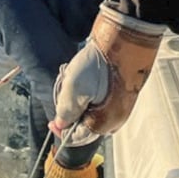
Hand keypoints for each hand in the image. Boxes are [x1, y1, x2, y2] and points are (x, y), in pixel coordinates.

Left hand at [54, 4, 163, 135]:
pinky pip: (101, 101)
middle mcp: (115, 119)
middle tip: (66, 91)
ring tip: (77, 78)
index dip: (62, 131)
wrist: (126, 39)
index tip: (52, 121)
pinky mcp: (124, 94)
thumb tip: (62, 125)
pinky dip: (90, 92)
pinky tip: (88, 75)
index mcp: (104, 123)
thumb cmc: (100, 64)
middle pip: (84, 125)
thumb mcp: (75, 89)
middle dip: (71, 111)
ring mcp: (122, 106)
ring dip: (80, 99)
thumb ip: (66, 111)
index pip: (77, 139)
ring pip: (92, 111)